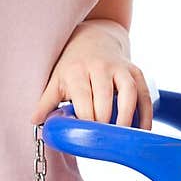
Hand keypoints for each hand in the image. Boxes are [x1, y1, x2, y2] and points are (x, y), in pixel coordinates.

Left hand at [30, 22, 153, 129]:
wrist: (93, 38)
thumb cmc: (72, 65)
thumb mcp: (56, 79)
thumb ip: (46, 101)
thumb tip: (35, 121)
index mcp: (77, 71)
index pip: (83, 98)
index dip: (86, 121)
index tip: (86, 139)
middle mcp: (100, 67)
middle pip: (105, 97)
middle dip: (105, 122)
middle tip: (103, 142)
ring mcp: (120, 68)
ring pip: (129, 93)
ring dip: (127, 117)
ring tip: (123, 138)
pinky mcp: (135, 71)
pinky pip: (144, 94)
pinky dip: (145, 114)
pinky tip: (141, 131)